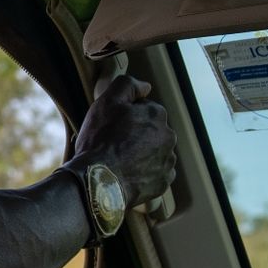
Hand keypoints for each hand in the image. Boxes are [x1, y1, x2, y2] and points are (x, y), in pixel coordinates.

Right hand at [69, 74, 177, 208]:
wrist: (98, 180)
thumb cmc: (100, 140)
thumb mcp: (106, 102)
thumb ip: (127, 86)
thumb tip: (145, 86)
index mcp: (156, 115)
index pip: (144, 109)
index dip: (126, 115)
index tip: (113, 124)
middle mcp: (168, 136)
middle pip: (152, 131)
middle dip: (137, 134)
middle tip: (114, 142)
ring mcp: (168, 160)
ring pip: (155, 151)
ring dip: (142, 153)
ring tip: (120, 160)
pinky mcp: (163, 181)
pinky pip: (156, 172)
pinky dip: (145, 172)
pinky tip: (127, 173)